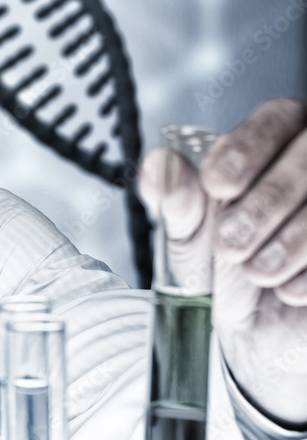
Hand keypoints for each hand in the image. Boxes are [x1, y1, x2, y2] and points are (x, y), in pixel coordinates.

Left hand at [139, 98, 306, 425]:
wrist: (252, 332)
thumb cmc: (221, 270)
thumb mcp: (188, 235)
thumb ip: (174, 200)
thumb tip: (160, 166)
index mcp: (274, 145)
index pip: (274, 119)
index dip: (247, 148)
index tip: (216, 183)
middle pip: (306, 159)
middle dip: (266, 201)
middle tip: (230, 241)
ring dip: (290, 241)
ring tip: (255, 271)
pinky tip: (288, 290)